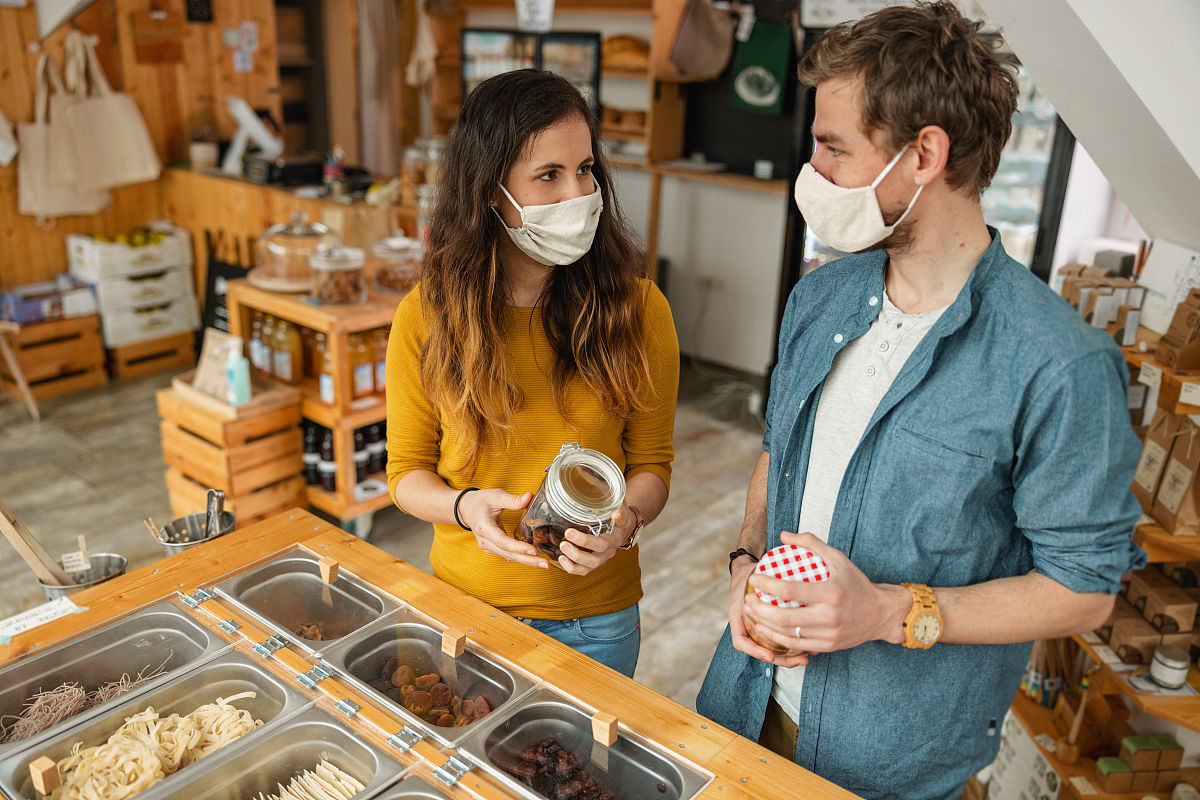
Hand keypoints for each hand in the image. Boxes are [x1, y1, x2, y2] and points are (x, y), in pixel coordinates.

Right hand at [457, 489, 546, 568]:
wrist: (466, 509)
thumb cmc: (481, 501)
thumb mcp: (495, 496)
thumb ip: (512, 499)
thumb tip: (529, 497)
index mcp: (484, 527)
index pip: (503, 541)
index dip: (518, 547)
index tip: (534, 550)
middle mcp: (485, 541)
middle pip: (508, 553)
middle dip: (527, 560)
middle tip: (545, 564)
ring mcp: (488, 546)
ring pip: (509, 556)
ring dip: (526, 561)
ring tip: (544, 563)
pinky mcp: (493, 548)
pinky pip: (508, 554)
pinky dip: (521, 557)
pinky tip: (534, 559)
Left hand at [557, 504, 635, 574]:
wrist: (618, 535)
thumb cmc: (614, 522)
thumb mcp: (618, 511)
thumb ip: (615, 507)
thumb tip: (613, 506)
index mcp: (617, 534)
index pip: (621, 525)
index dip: (617, 520)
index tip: (612, 514)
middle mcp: (610, 548)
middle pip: (601, 548)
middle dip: (584, 542)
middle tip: (568, 533)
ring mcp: (601, 559)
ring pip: (591, 564)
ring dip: (575, 557)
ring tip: (563, 545)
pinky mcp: (592, 565)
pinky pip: (583, 571)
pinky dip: (571, 567)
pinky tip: (562, 558)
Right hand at [729, 554, 797, 665]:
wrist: (749, 574)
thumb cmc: (750, 575)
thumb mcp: (751, 578)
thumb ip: (762, 584)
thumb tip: (784, 588)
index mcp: (738, 616)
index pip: (740, 641)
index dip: (755, 650)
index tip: (770, 654)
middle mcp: (747, 627)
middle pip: (761, 652)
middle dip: (780, 659)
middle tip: (800, 659)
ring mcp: (758, 630)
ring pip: (771, 651)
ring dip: (788, 658)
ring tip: (807, 657)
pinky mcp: (768, 630)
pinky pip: (779, 644)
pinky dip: (792, 648)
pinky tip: (809, 649)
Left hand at [746, 532, 908, 655]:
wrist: (881, 613)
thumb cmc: (856, 583)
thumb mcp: (838, 558)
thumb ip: (811, 543)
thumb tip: (783, 535)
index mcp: (831, 592)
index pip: (791, 590)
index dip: (768, 585)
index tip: (754, 577)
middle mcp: (830, 616)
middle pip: (784, 617)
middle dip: (759, 609)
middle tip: (747, 599)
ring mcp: (829, 635)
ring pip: (788, 635)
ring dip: (764, 625)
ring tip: (751, 613)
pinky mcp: (828, 647)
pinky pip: (797, 645)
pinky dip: (777, 639)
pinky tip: (766, 629)